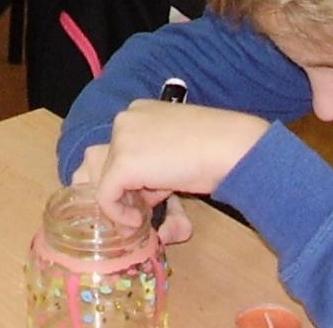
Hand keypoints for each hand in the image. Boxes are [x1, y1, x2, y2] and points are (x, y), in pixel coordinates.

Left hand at [78, 102, 271, 231]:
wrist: (232, 147)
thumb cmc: (218, 149)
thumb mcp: (178, 151)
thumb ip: (155, 164)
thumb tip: (143, 189)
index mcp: (139, 111)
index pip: (116, 147)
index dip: (130, 177)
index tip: (152, 193)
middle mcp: (125, 119)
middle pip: (101, 162)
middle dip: (120, 188)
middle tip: (145, 206)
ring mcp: (121, 139)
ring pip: (103, 179)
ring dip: (121, 201)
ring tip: (147, 212)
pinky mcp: (122, 164)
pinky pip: (105, 197)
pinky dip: (118, 214)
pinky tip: (139, 221)